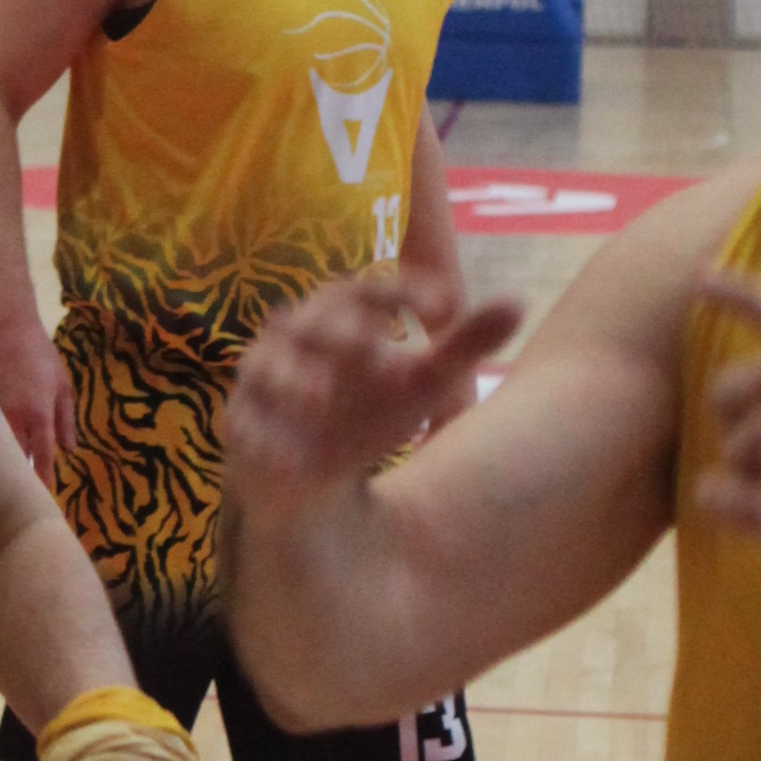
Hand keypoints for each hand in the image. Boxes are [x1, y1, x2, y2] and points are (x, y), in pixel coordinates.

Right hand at [0, 319, 75, 479]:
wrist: (6, 327)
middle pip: (17, 457)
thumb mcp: (62, 384)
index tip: (44, 495)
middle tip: (24, 494)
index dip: (44, 477)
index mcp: (39, 414)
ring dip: (3, 461)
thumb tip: (69, 448)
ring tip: (5, 479)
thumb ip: (66, 418)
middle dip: (20, 476)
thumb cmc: (40, 354)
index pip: (43, 454)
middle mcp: (15, 418)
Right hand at [219, 267, 515, 517]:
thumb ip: (465, 346)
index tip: (444, 306)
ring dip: (293, 378)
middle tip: (372, 345)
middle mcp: (298, 341)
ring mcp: (263, 383)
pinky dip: (268, 439)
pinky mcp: (240, 427)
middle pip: (312, 319)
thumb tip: (520, 301)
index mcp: (345, 320)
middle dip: (339, 329)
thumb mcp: (423, 383)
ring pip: (267, 367)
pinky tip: (295, 458)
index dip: (402, 292)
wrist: (314, 470)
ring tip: (321, 399)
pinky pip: (245, 426)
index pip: (370, 290)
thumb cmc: (370, 412)